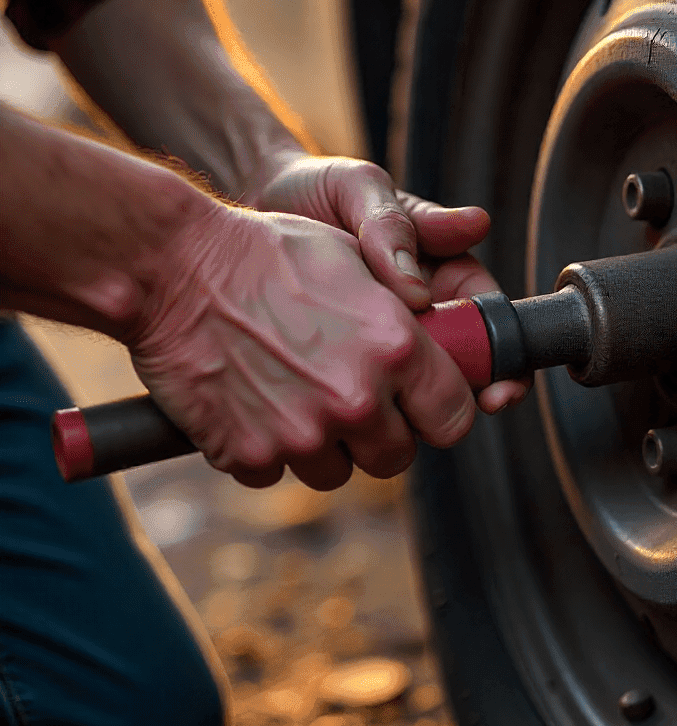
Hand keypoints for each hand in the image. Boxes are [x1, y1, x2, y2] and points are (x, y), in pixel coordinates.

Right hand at [127, 205, 476, 489]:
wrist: (174, 266)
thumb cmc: (269, 252)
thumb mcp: (356, 260)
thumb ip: (406, 313)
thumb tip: (439, 345)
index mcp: (398, 347)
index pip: (454, 418)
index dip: (439, 412)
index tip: (422, 405)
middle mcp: (358, 399)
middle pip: (398, 457)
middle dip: (381, 433)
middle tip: (351, 398)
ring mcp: (303, 433)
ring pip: (338, 472)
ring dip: (323, 445)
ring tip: (294, 392)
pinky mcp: (250, 456)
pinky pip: (277, 473)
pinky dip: (267, 448)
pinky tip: (252, 401)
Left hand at [252, 155, 529, 413]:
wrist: (253, 202)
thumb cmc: (319, 188)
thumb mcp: (361, 189)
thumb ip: (396, 225)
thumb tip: (437, 272)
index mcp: (444, 273)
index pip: (490, 323)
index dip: (503, 361)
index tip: (500, 388)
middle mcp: (421, 314)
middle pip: (460, 371)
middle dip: (463, 400)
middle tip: (456, 416)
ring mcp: (380, 343)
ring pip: (413, 392)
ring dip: (410, 411)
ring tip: (393, 419)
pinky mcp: (341, 361)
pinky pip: (361, 394)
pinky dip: (359, 409)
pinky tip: (347, 416)